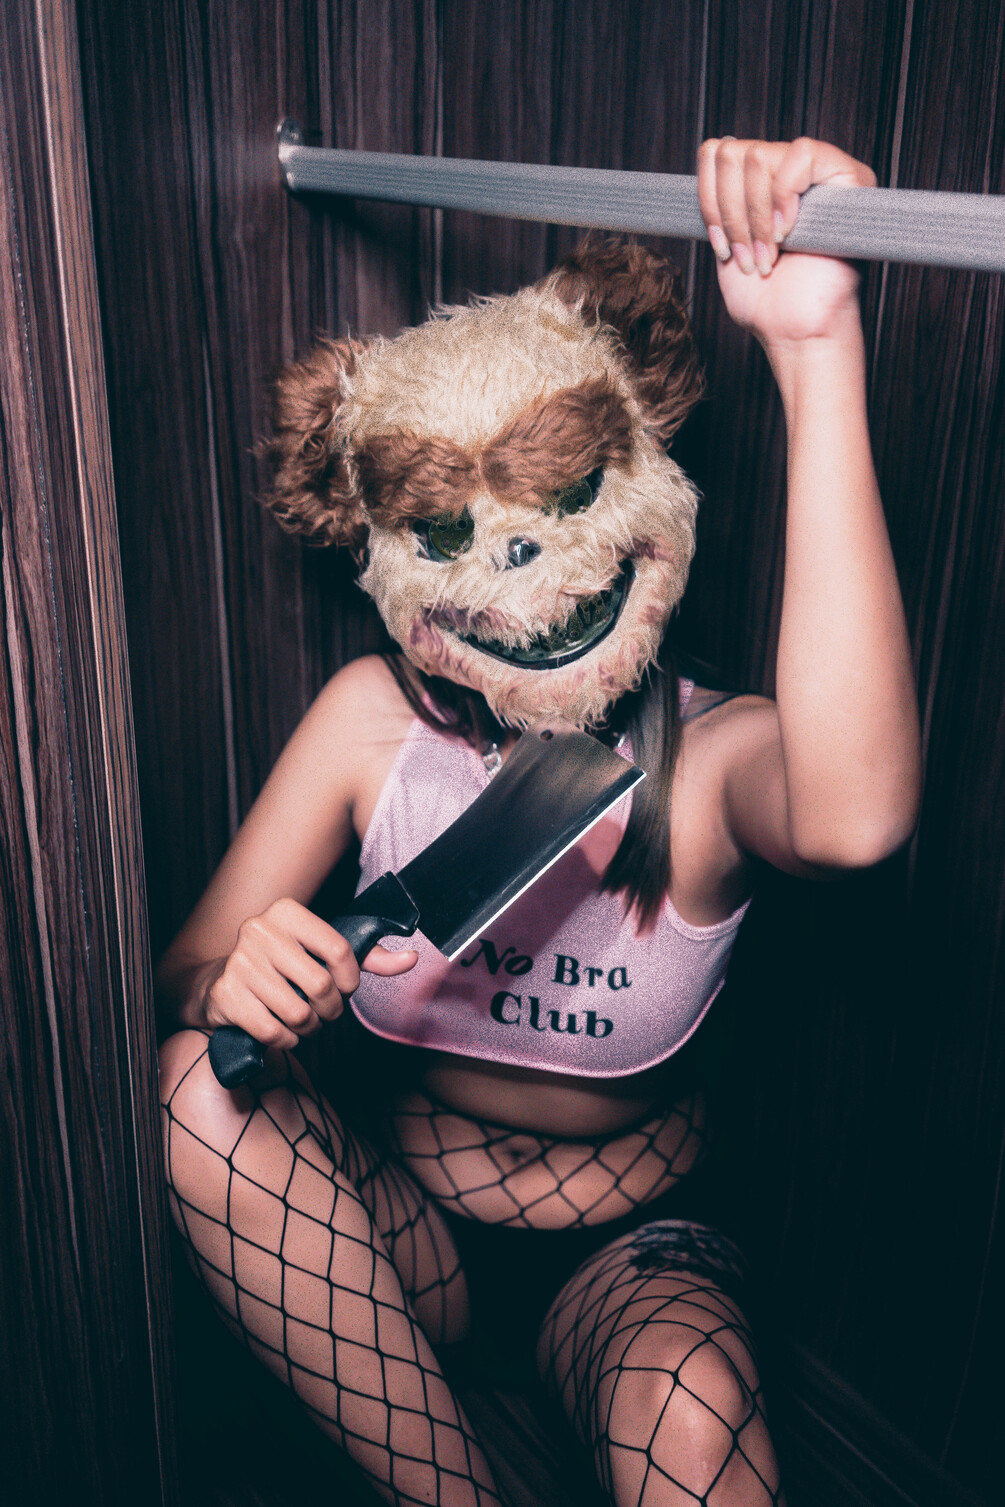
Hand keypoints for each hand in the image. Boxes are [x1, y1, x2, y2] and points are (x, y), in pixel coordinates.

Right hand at [202, 896, 416, 1048]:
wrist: (217, 983)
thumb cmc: (282, 968)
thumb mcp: (321, 952)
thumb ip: (367, 956)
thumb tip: (412, 959)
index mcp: (286, 911)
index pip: (341, 949)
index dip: (350, 980)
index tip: (344, 988)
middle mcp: (258, 929)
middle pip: (320, 985)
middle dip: (330, 1010)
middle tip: (324, 1012)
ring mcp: (238, 962)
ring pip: (298, 1012)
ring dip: (308, 1028)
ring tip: (303, 1022)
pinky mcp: (225, 995)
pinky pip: (273, 1031)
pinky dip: (286, 1041)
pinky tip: (282, 1032)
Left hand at [696, 136, 876, 347]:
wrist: (795, 329)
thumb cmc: (766, 300)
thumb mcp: (727, 242)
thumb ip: (722, 198)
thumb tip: (717, 146)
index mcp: (762, 185)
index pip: (718, 152)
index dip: (709, 201)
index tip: (721, 247)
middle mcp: (792, 172)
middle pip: (734, 153)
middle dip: (731, 214)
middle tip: (746, 256)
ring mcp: (821, 172)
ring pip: (759, 156)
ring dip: (755, 218)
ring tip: (767, 254)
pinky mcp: (849, 177)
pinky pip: (801, 154)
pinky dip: (784, 198)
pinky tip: (788, 232)